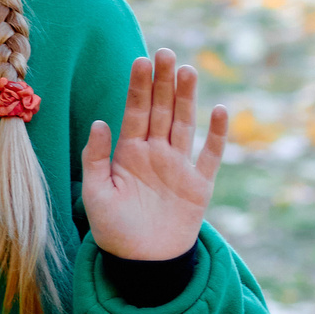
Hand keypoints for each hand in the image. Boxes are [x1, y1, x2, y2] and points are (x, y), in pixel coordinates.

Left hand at [83, 49, 228, 260]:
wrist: (141, 261)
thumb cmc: (112, 228)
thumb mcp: (95, 191)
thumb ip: (96, 157)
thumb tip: (99, 122)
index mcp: (128, 152)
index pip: (134, 112)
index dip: (138, 87)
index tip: (139, 60)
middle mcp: (155, 153)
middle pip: (161, 110)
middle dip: (162, 82)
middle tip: (164, 52)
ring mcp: (178, 166)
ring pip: (184, 124)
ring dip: (186, 98)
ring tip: (186, 69)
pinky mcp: (199, 184)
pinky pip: (210, 156)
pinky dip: (216, 134)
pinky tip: (219, 110)